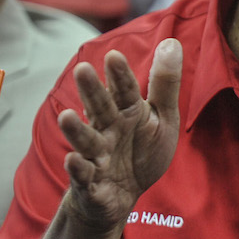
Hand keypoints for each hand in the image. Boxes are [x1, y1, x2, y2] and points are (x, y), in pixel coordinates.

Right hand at [57, 40, 182, 231]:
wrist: (121, 196)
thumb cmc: (140, 151)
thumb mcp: (160, 118)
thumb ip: (164, 84)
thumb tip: (172, 42)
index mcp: (126, 111)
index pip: (123, 90)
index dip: (119, 75)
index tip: (115, 55)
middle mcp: (107, 129)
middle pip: (100, 108)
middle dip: (91, 91)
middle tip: (82, 69)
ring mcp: (96, 156)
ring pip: (85, 141)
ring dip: (76, 130)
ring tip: (66, 117)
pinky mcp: (89, 183)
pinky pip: (83, 175)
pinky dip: (78, 169)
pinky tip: (73, 160)